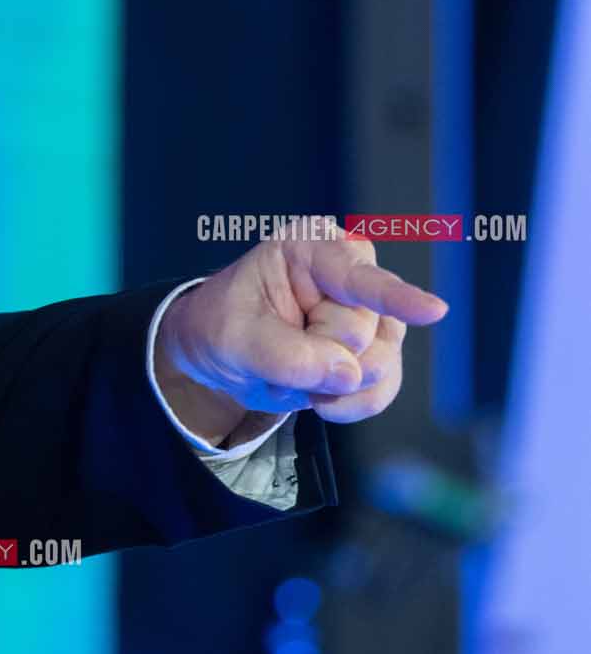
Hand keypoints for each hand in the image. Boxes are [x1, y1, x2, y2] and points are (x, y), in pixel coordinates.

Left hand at [154, 218, 448, 441]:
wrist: (221, 355)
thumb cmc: (224, 326)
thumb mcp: (232, 338)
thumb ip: (284, 355)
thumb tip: (347, 374)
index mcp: (311, 249)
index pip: (357, 278)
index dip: (395, 297)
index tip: (432, 311)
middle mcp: (352, 276)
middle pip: (363, 332)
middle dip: (316, 354)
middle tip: (278, 346)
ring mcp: (373, 317)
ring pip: (378, 366)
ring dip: (327, 383)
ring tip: (291, 365)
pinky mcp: (380, 354)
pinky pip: (381, 391)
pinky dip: (345, 403)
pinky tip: (316, 393)